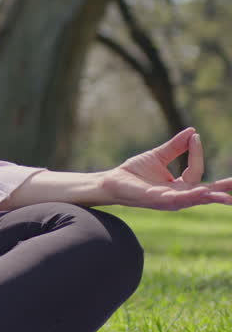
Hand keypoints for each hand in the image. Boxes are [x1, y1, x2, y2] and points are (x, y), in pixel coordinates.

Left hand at [101, 128, 231, 210]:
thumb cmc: (134, 172)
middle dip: (222, 191)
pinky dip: (189, 197)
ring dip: (209, 197)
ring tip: (227, 198)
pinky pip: (175, 199)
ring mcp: (168, 200)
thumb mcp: (158, 156)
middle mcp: (178, 195)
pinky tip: (200, 193)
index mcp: (180, 186)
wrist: (111, 181)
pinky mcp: (155, 200)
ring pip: (193, 199)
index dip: (196, 152)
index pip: (196, 171)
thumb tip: (193, 131)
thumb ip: (176, 146)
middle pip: (205, 193)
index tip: (195, 136)